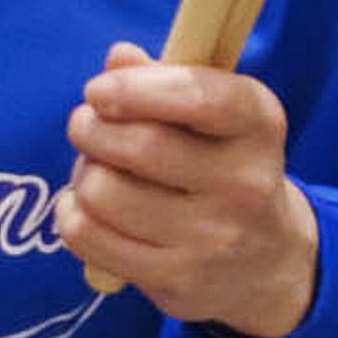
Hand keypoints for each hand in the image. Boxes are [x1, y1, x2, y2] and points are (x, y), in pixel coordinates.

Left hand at [63, 44, 320, 337]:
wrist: (265, 259)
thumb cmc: (220, 165)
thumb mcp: (211, 115)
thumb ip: (163, 78)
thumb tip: (119, 57)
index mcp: (257, 125)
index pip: (199, 97)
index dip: (135, 88)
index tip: (98, 90)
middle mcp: (245, 183)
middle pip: (140, 146)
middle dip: (91, 127)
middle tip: (85, 124)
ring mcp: (213, 238)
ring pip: (105, 192)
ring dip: (82, 173)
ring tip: (96, 170)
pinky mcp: (177, 279)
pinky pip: (89, 236)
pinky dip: (71, 213)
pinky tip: (89, 207)